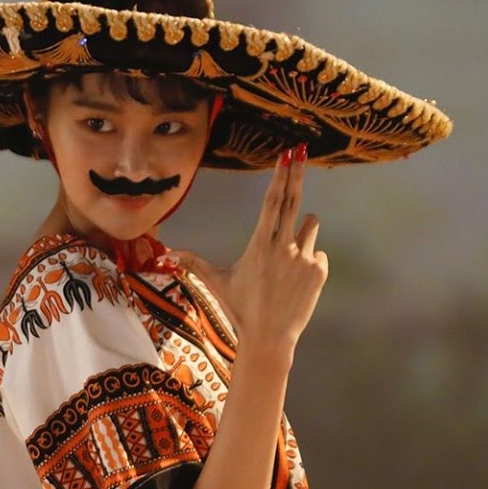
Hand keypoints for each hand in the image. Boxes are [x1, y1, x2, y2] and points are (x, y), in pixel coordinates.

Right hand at [171, 143, 327, 350]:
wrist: (269, 338)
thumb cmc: (241, 309)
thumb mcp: (217, 282)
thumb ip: (195, 263)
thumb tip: (168, 254)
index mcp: (260, 243)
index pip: (272, 201)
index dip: (280, 175)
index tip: (287, 154)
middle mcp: (284, 246)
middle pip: (293, 199)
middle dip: (297, 172)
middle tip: (302, 150)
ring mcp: (304, 257)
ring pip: (311, 226)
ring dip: (303, 231)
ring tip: (289, 259)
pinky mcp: (319, 271)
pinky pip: (319, 253)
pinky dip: (310, 261)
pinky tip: (296, 281)